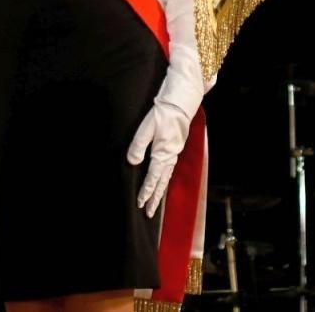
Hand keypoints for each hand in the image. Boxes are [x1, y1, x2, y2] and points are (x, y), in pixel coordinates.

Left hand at [126, 98, 193, 217]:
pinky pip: (170, 168)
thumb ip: (138, 146)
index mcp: (163, 154)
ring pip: (167, 176)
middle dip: (155, 198)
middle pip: (162, 182)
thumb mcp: (146, 128)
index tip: (140, 204)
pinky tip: (164, 179)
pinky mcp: (176, 146)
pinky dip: (166, 178)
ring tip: (156, 202)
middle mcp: (171, 156)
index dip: (146, 192)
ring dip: (161, 190)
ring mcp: (175, 151)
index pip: (153, 178)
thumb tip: (133, 163)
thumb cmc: (163, 113)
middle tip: (149, 213)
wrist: (182, 100)